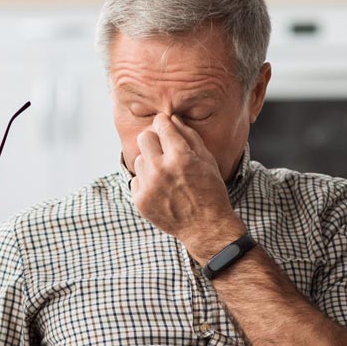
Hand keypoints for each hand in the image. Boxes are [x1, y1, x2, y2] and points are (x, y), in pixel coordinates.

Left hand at [129, 114, 246, 261]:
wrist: (205, 227)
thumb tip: (172, 118)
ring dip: (150, 163)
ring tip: (166, 175)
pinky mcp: (140, 200)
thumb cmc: (210, 191)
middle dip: (154, 140)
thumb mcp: (207, 160)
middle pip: (143, 138)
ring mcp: (148, 186)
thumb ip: (189, 136)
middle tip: (164, 150)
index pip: (161, 125)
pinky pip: (136, 179)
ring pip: (139, 159)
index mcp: (180, 157)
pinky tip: (161, 189)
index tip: (165, 126)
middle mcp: (161, 170)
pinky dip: (146, 181)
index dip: (164, 124)